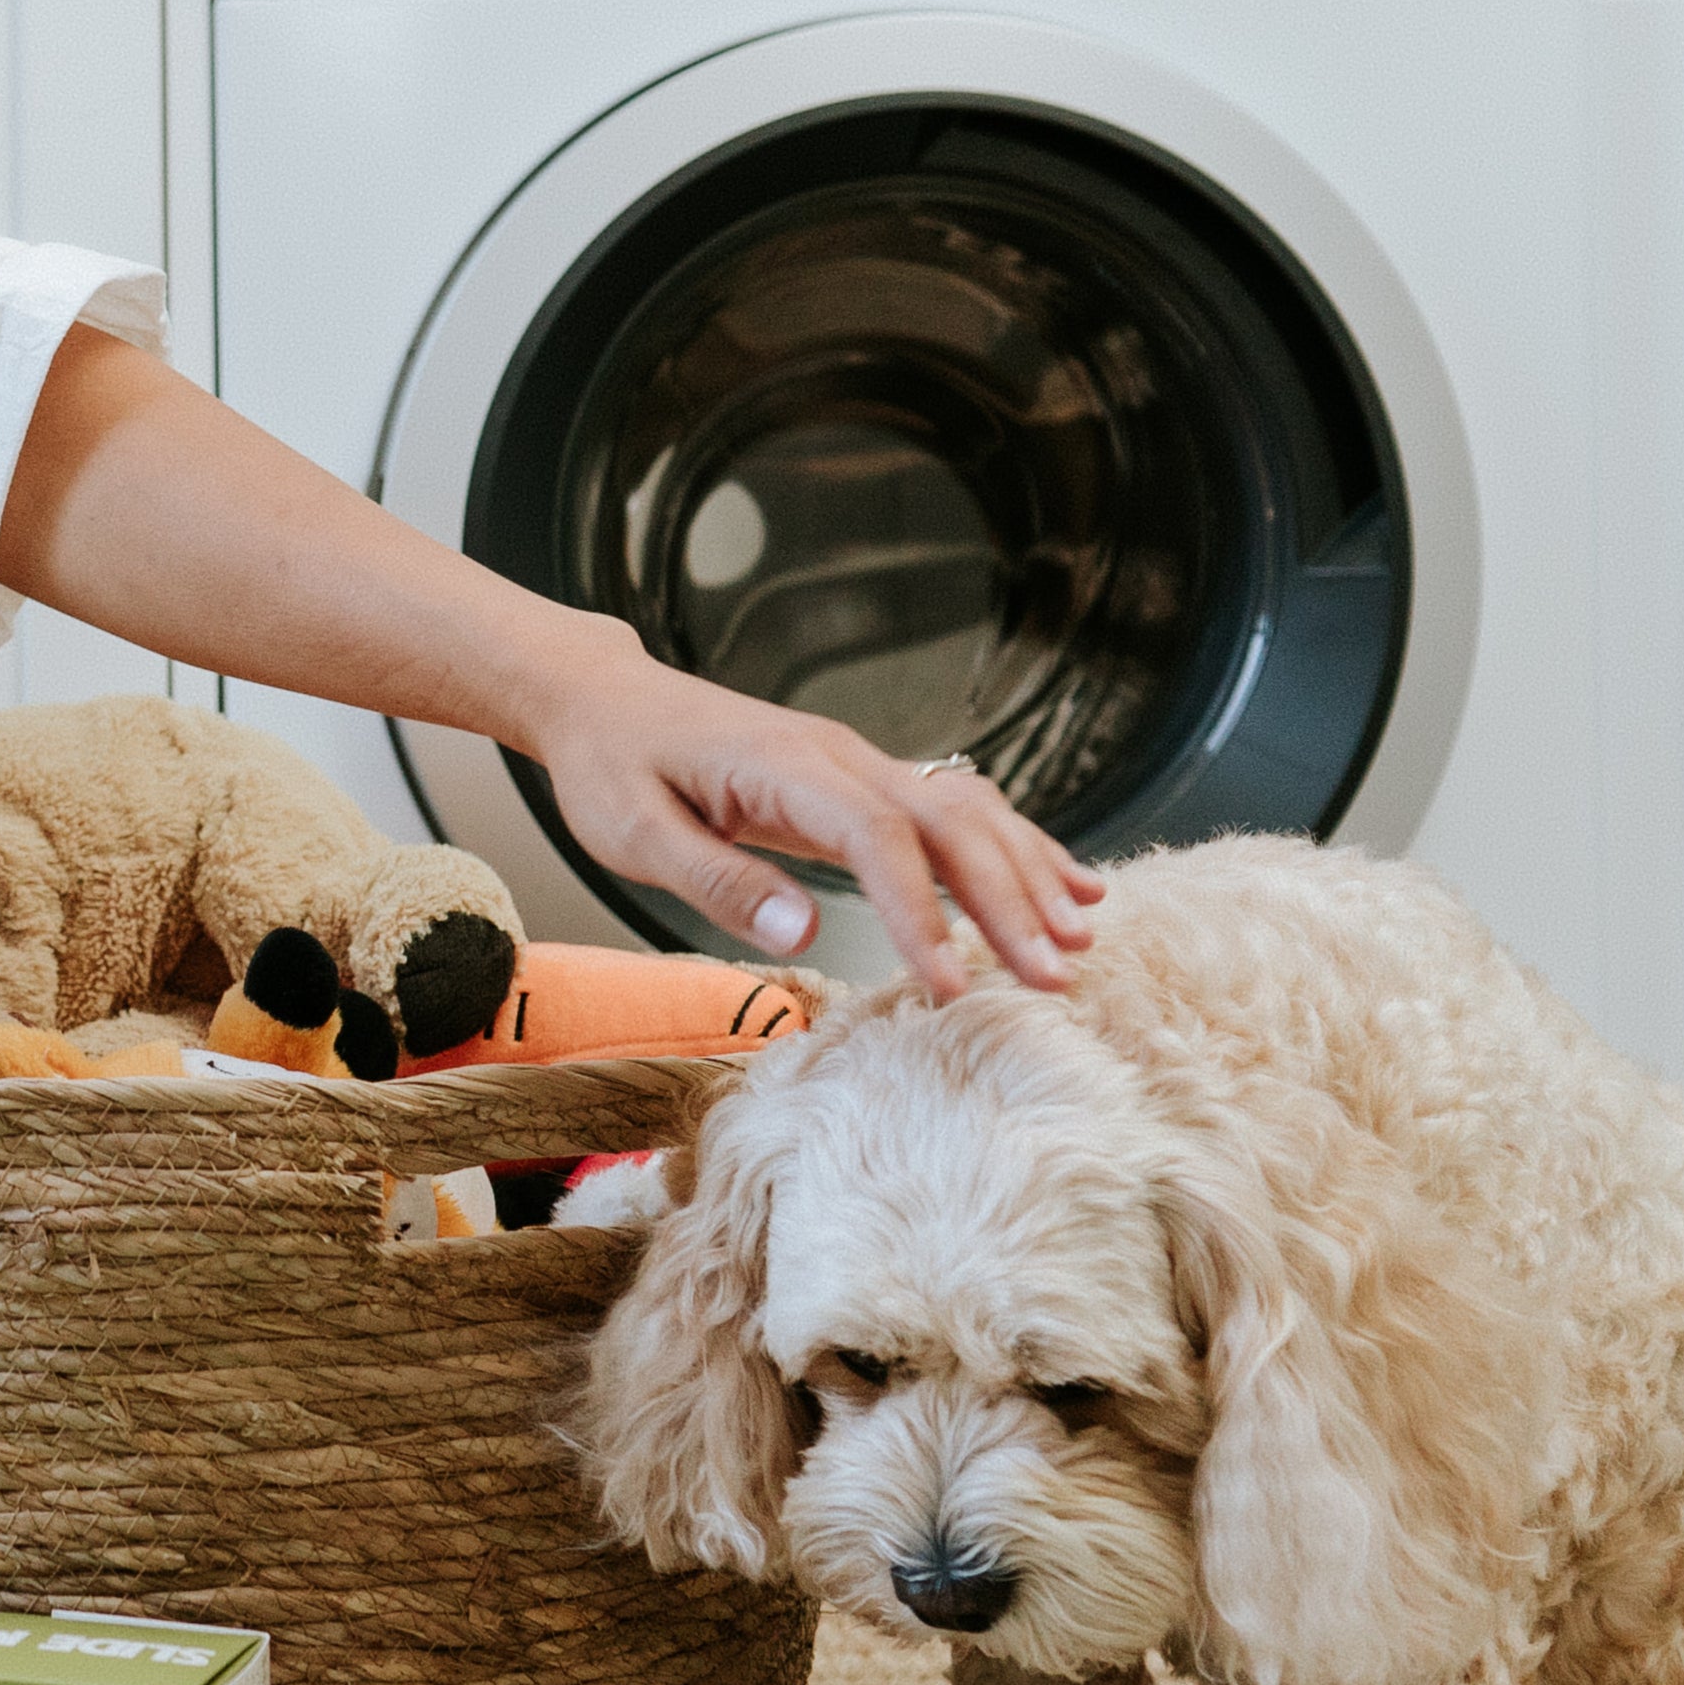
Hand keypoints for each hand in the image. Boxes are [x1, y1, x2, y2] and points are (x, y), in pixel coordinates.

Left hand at [521, 650, 1103, 994]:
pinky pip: (954, 809)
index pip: (876, 840)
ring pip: (968, 811)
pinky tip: (1065, 887)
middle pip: (949, 823)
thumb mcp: (635, 834)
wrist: (603, 699)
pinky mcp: (861, 780)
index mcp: (784, 766)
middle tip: (1053, 978)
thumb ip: (720, 881)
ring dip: (1028, 874)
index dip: (922, 914)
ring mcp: (858, 763)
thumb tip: (805, 935)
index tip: (952, 985)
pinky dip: (1015, 848)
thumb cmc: (611, 764)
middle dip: (1009, 901)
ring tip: (1080, 943)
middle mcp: (838, 757)